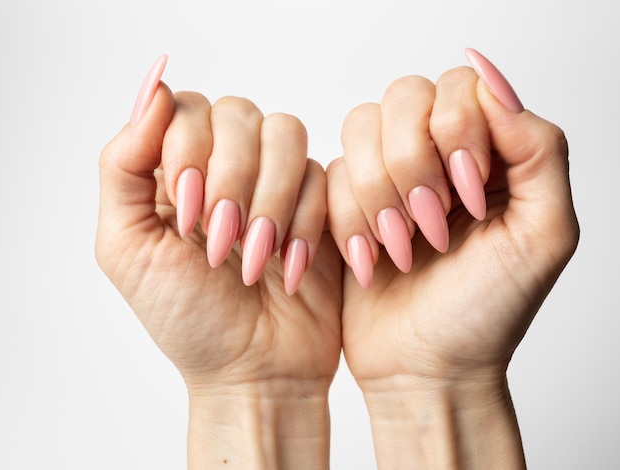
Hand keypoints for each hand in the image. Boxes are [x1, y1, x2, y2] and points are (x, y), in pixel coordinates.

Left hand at [96, 56, 341, 467]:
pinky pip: (324, 174)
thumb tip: (151, 88)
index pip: (186, 108)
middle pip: (239, 113)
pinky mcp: (319, 201)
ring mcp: (275, 181)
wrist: (255, 370)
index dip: (191, 150)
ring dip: (272, 200)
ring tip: (256, 259)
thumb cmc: (189, 319)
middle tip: (222, 242)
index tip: (187, 215)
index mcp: (175, 170)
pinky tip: (290, 267)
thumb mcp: (128, 247)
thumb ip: (123, 165)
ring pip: (286, 133)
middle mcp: (226, 166)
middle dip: (233, 179)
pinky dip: (307, 223)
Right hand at [326, 49, 578, 467]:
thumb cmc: (485, 314)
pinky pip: (329, 172)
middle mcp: (437, 154)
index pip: (461, 88)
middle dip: (411, 166)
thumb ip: (539, 150)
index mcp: (492, 154)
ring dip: (377, 194)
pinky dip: (348, 219)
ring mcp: (388, 174)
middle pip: (403, 97)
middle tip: (432, 228)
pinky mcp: (347, 199)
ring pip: (359, 127)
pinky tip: (371, 259)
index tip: (470, 200)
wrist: (425, 368)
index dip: (457, 134)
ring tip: (400, 247)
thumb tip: (492, 84)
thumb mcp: (543, 236)